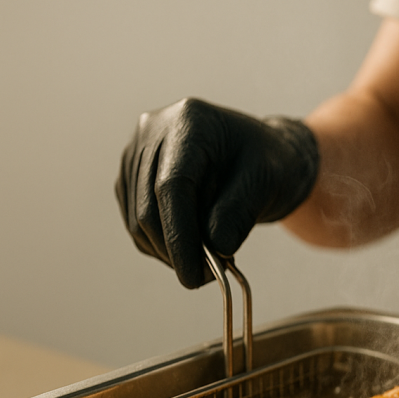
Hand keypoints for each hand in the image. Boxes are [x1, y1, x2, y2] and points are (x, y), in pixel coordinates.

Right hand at [115, 98, 318, 287]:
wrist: (258, 157)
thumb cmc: (267, 163)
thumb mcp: (266, 182)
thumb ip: (240, 212)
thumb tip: (216, 248)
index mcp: (190, 122)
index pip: (172, 186)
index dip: (180, 235)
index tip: (194, 274)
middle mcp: (153, 131)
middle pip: (149, 206)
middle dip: (177, 250)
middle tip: (210, 275)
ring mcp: (136, 154)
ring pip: (138, 221)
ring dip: (170, 252)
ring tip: (211, 258)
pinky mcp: (132, 178)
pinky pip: (137, 224)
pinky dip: (163, 245)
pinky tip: (194, 246)